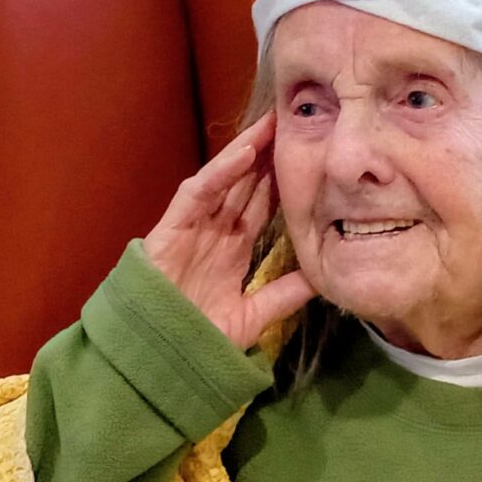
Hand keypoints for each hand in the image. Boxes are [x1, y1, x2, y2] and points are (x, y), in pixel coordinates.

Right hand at [143, 111, 315, 348]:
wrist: (158, 357)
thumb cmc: (198, 340)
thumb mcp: (253, 316)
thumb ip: (284, 296)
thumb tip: (322, 279)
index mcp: (233, 250)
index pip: (263, 206)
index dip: (283, 181)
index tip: (310, 157)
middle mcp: (215, 232)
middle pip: (247, 185)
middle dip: (269, 155)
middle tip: (295, 124)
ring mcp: (193, 227)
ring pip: (225, 180)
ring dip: (248, 151)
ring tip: (273, 124)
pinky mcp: (172, 228)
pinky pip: (198, 193)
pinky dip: (221, 172)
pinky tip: (245, 153)